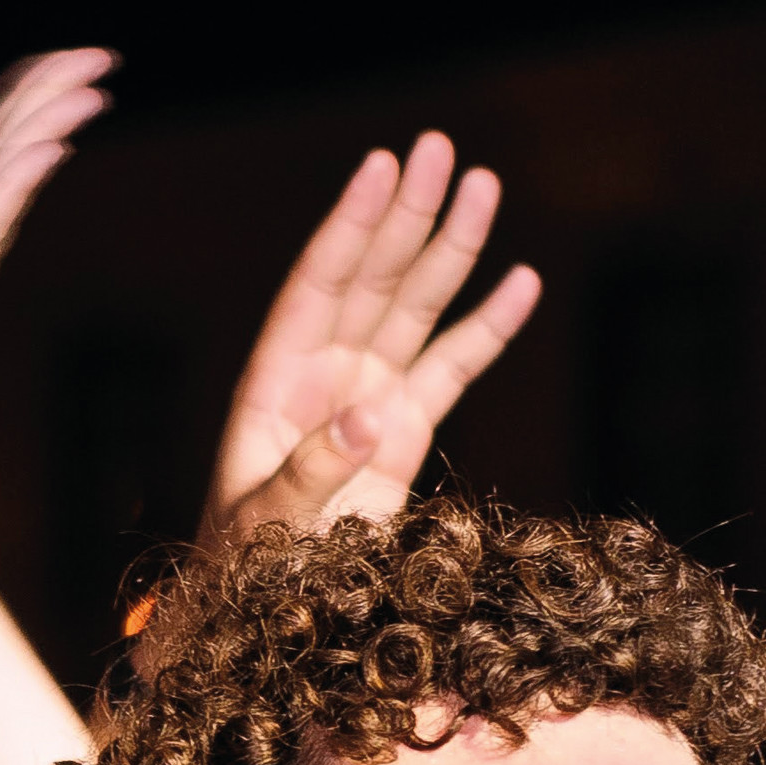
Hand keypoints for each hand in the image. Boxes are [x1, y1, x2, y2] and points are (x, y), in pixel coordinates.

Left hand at [208, 135, 542, 538]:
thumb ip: (314, 470)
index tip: (382, 165)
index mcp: (276, 379)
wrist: (261, 615)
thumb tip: (371, 416)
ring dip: (451, 250)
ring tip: (484, 185)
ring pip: (416, 308)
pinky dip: (488, 328)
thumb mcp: (267, 521)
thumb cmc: (244, 566)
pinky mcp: (407, 432)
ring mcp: (368, 397)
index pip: (319, 282)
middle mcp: (322, 375)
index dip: (352, 224)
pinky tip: (521, 282)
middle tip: (441, 149)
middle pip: (373, 277)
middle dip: (407, 215)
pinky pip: (454, 368)